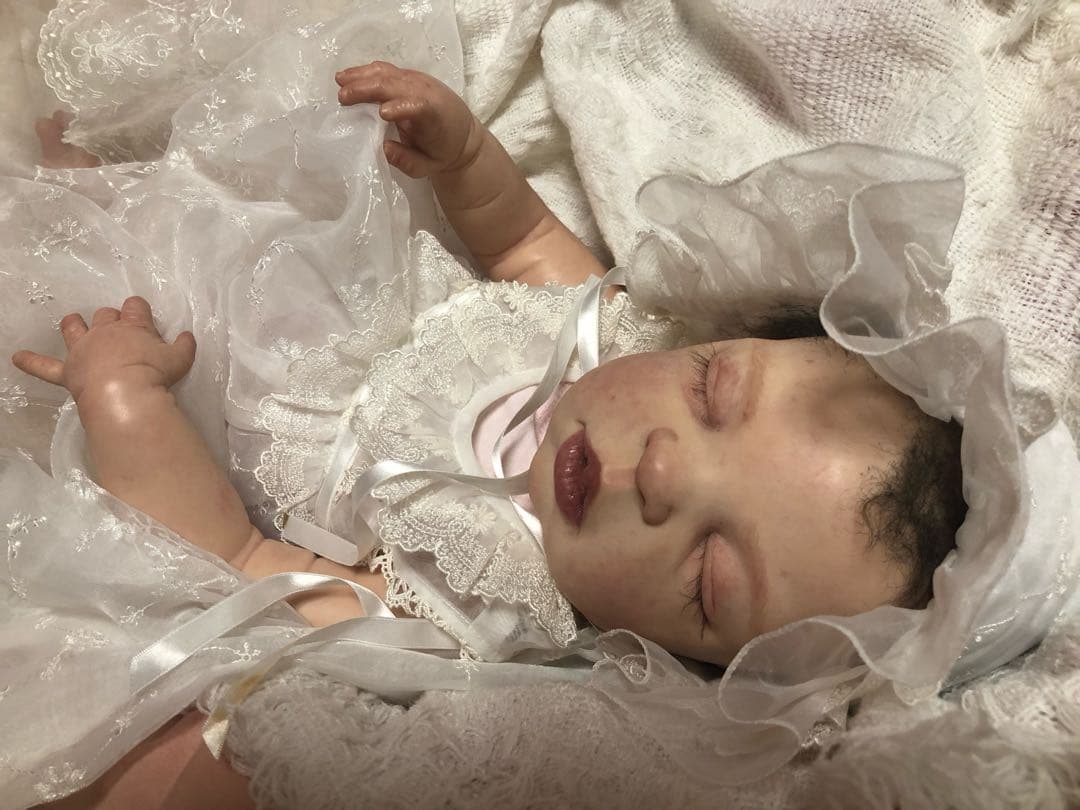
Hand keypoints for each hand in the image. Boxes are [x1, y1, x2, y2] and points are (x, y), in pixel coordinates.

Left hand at [11, 296, 194, 404]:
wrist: (125, 394)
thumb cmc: (154, 374)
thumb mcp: (180, 359)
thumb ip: (185, 345)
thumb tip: (188, 335)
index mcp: (132, 326)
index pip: (134, 307)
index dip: (138, 309)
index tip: (142, 315)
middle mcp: (105, 331)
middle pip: (104, 314)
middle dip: (110, 318)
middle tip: (119, 331)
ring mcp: (83, 349)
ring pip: (74, 327)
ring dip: (74, 324)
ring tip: (74, 323)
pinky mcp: (68, 370)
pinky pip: (44, 366)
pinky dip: (31, 362)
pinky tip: (18, 357)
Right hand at [335, 61, 481, 178]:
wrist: (462, 134)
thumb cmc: (442, 153)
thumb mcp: (428, 167)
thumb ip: (408, 162)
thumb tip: (384, 148)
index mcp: (435, 116)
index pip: (419, 106)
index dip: (402, 107)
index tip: (382, 113)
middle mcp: (427, 93)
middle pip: (396, 84)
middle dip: (369, 89)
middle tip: (343, 98)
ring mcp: (417, 81)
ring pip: (388, 73)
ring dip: (362, 76)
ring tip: (340, 82)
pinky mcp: (408, 77)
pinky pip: (386, 70)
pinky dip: (366, 72)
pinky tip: (349, 77)